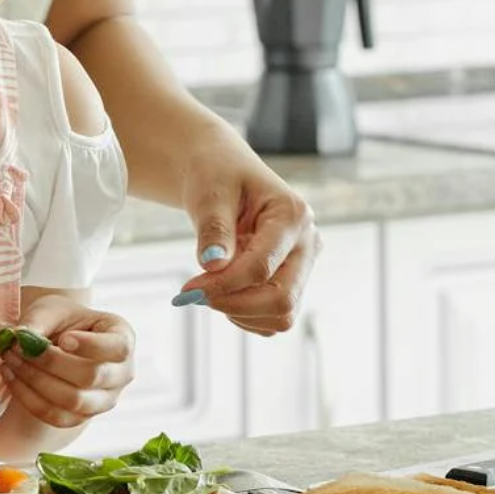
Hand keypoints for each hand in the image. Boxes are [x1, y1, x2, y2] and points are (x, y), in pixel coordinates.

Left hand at [0, 298, 134, 429]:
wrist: (57, 339)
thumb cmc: (61, 320)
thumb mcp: (51, 309)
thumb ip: (37, 321)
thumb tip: (19, 338)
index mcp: (123, 338)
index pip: (117, 347)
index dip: (91, 346)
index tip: (63, 339)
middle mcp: (122, 373)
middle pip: (92, 377)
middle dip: (50, 363)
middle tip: (19, 347)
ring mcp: (104, 400)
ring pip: (73, 401)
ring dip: (35, 381)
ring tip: (10, 360)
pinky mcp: (82, 417)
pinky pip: (56, 416)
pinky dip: (28, 398)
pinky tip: (10, 376)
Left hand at [178, 149, 317, 335]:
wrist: (222, 174)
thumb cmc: (216, 176)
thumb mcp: (210, 193)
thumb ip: (214, 228)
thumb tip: (212, 265)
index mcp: (293, 215)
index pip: (262, 267)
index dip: (223, 285)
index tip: (187, 289)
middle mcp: (307, 243)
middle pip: (282, 299)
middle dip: (234, 304)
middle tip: (193, 296)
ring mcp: (302, 266)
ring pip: (281, 315)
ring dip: (239, 312)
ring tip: (209, 285)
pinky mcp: (292, 282)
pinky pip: (272, 318)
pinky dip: (244, 315)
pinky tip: (223, 291)